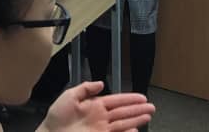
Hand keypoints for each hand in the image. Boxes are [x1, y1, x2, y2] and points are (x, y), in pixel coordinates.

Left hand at [37, 82, 153, 131]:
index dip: (129, 98)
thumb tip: (101, 83)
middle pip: (123, 112)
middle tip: (151, 107)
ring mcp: (102, 129)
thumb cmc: (57, 117)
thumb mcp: (69, 96)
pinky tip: (134, 130)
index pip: (117, 100)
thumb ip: (85, 88)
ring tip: (147, 116)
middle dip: (138, 109)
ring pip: (123, 124)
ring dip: (136, 120)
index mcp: (95, 105)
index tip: (142, 97)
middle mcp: (101, 117)